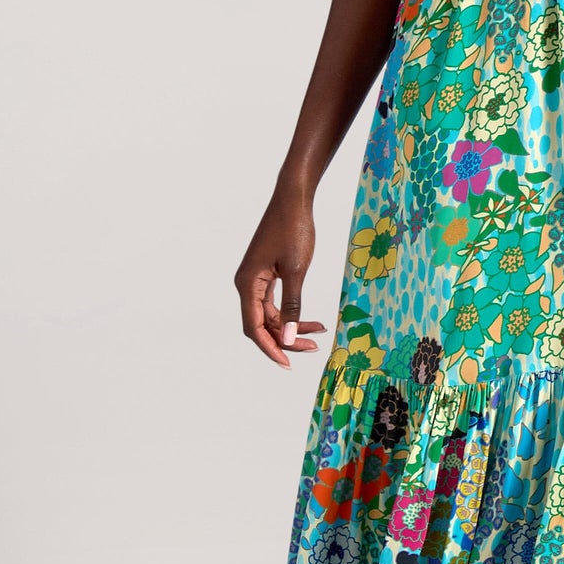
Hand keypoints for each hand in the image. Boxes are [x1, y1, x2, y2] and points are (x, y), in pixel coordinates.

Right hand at [234, 187, 325, 366]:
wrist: (293, 199)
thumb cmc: (294, 230)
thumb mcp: (296, 271)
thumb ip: (292, 306)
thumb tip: (288, 338)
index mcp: (248, 284)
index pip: (254, 328)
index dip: (270, 348)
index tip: (288, 363)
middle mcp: (247, 284)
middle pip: (262, 325)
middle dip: (286, 339)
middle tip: (312, 347)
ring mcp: (256, 279)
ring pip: (270, 315)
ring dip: (291, 327)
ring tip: (317, 333)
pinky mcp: (266, 274)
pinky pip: (275, 303)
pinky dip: (292, 313)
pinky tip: (311, 320)